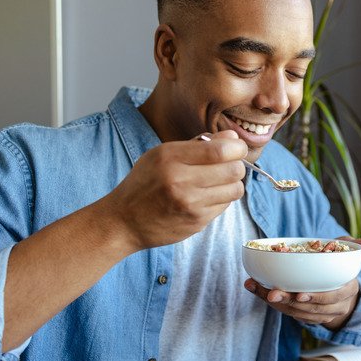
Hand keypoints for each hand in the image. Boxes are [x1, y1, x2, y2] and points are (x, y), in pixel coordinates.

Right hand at [101, 130, 246, 252]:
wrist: (123, 221)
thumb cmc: (144, 183)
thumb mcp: (162, 154)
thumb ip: (197, 144)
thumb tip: (231, 137)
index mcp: (170, 157)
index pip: (220, 150)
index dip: (237, 147)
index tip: (236, 148)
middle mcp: (180, 181)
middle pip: (233, 170)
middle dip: (237, 165)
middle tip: (229, 165)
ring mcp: (190, 204)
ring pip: (235, 190)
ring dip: (233, 184)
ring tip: (220, 182)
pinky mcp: (196, 222)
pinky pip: (225, 206)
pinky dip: (222, 199)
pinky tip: (207, 197)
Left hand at [244, 237, 360, 329]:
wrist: (339, 289)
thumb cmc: (342, 267)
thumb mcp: (351, 254)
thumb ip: (360, 248)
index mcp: (346, 290)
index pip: (333, 297)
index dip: (317, 298)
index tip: (301, 294)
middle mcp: (333, 305)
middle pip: (310, 308)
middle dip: (289, 301)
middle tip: (272, 293)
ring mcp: (317, 312)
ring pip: (295, 312)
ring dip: (275, 302)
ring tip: (259, 289)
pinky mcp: (302, 314)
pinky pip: (285, 312)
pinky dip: (268, 301)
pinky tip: (255, 288)